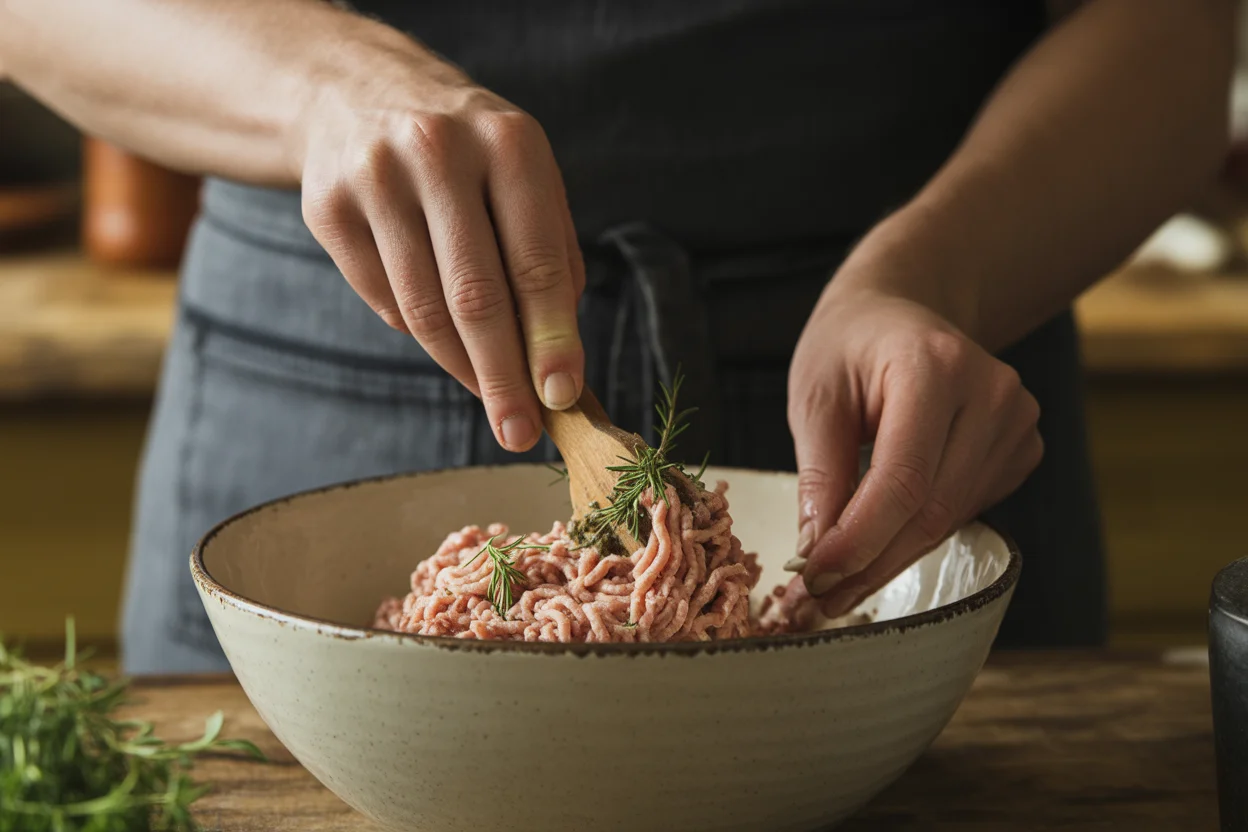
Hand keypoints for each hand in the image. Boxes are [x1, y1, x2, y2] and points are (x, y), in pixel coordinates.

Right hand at [293, 45, 584, 450]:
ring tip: (491, 402)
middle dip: (504, 377)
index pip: (535, 263)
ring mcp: (375, 178)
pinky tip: (443, 338)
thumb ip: (549, 256)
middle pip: (476, 297)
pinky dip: (419, 333)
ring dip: (462, 369)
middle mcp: (439, 153)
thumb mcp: (524, 176)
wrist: (357, 91)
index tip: (563, 397)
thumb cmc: (468, 152)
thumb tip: (558, 359)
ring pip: (423, 309)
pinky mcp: (326, 207)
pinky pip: (383, 301)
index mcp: (508, 143)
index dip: (551, 340)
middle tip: (520, 432)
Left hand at [782, 282, 1042, 618]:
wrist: (900, 311)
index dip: (858, 540)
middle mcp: (993, 393)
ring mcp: (1017, 422)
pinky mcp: (1020, 451)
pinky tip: (875, 541)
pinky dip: (914, 537)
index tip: (812, 579)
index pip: (903, 479)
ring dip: (887, 561)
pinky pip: (962, 513)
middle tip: (814, 602)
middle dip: (868, 565)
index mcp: (936, 365)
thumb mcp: (815, 396)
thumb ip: (820, 473)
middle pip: (930, 510)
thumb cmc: (849, 347)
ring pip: (947, 522)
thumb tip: (817, 554)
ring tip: (833, 584)